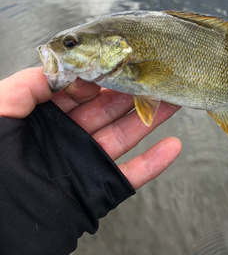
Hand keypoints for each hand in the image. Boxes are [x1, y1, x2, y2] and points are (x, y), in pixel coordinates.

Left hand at [0, 67, 181, 188]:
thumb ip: (27, 84)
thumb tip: (69, 72)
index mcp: (40, 118)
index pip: (77, 90)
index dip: (100, 76)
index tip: (120, 63)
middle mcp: (65, 138)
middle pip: (106, 109)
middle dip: (132, 91)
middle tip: (157, 74)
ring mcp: (83, 164)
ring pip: (123, 136)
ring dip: (149, 118)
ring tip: (174, 99)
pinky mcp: (96, 191)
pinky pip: (130, 176)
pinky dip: (153, 163)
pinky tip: (172, 146)